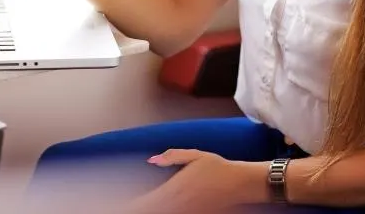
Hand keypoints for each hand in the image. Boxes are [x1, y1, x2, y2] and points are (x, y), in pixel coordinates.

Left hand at [125, 149, 254, 213]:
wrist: (241, 183)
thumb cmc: (218, 167)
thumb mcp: (195, 156)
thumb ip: (172, 157)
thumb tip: (151, 160)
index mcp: (177, 188)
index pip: (149, 201)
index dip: (135, 204)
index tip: (123, 204)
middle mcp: (181, 203)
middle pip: (155, 210)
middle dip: (140, 208)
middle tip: (126, 207)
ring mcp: (189, 211)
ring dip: (153, 209)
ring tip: (137, 207)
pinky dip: (166, 212)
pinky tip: (161, 207)